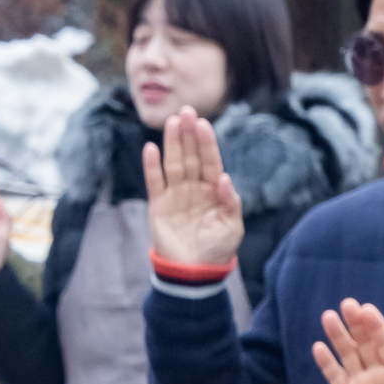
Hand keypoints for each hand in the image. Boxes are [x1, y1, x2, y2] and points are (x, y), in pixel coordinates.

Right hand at [143, 108, 245, 267]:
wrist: (195, 272)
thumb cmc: (218, 249)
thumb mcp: (232, 227)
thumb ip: (231, 203)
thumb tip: (226, 178)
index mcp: (215, 191)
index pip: (211, 161)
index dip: (207, 143)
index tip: (204, 123)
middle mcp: (195, 188)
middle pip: (191, 156)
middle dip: (189, 134)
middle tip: (186, 111)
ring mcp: (176, 195)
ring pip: (173, 163)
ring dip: (172, 144)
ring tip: (172, 123)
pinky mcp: (159, 205)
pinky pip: (154, 182)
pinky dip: (151, 166)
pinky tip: (151, 148)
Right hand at [310, 299, 383, 383]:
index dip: (375, 326)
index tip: (365, 309)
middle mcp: (378, 372)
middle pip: (365, 343)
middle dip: (356, 325)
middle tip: (346, 305)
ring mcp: (360, 383)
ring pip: (348, 355)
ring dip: (338, 337)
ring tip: (328, 317)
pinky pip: (334, 376)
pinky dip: (327, 363)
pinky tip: (318, 347)